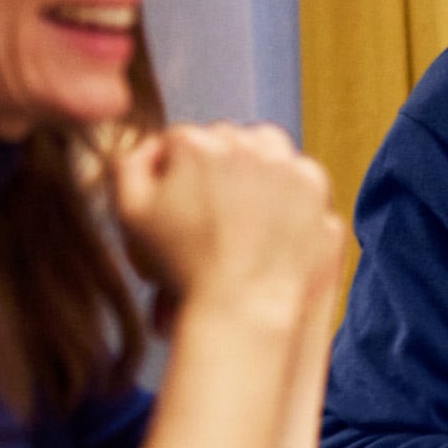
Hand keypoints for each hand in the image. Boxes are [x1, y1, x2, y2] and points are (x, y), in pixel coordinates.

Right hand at [109, 122, 346, 330]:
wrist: (244, 308)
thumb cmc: (183, 266)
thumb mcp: (131, 214)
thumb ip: (129, 165)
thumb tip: (152, 145)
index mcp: (198, 146)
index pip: (181, 140)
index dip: (174, 170)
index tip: (178, 200)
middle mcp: (246, 144)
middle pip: (226, 140)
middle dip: (217, 166)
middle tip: (211, 207)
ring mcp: (289, 164)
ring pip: (267, 150)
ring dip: (255, 169)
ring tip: (241, 210)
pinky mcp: (318, 188)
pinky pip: (299, 177)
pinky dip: (289, 192)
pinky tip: (272, 222)